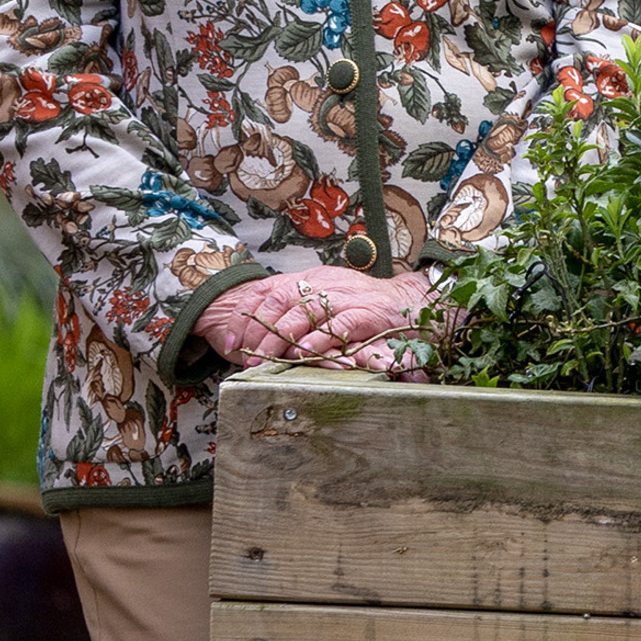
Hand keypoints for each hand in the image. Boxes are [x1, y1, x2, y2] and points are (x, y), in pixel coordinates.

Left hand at [195, 268, 436, 369]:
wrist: (409, 300)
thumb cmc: (363, 304)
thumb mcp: (326, 296)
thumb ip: (297, 307)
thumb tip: (256, 329)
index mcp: (309, 278)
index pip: (264, 290)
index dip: (242, 316)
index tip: (230, 342)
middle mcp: (323, 283)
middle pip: (278, 300)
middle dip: (256, 331)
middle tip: (246, 357)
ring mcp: (344, 297)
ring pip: (301, 313)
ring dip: (278, 340)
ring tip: (265, 362)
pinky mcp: (365, 314)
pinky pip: (334, 327)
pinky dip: (314, 342)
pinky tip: (301, 356)